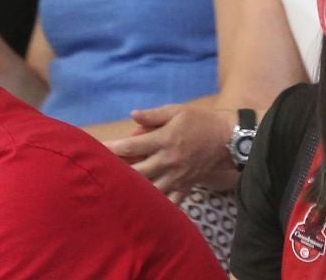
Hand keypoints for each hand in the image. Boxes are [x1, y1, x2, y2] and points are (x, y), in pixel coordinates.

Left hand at [107, 103, 238, 196]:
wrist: (229, 139)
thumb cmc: (201, 121)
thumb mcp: (178, 111)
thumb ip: (154, 115)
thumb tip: (132, 115)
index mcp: (164, 140)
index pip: (131, 146)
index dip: (111, 148)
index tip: (96, 149)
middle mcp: (167, 161)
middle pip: (135, 172)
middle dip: (116, 174)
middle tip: (100, 175)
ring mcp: (176, 176)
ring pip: (149, 191)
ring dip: (132, 193)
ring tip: (115, 194)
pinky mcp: (185, 186)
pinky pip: (170, 202)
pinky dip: (158, 208)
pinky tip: (144, 213)